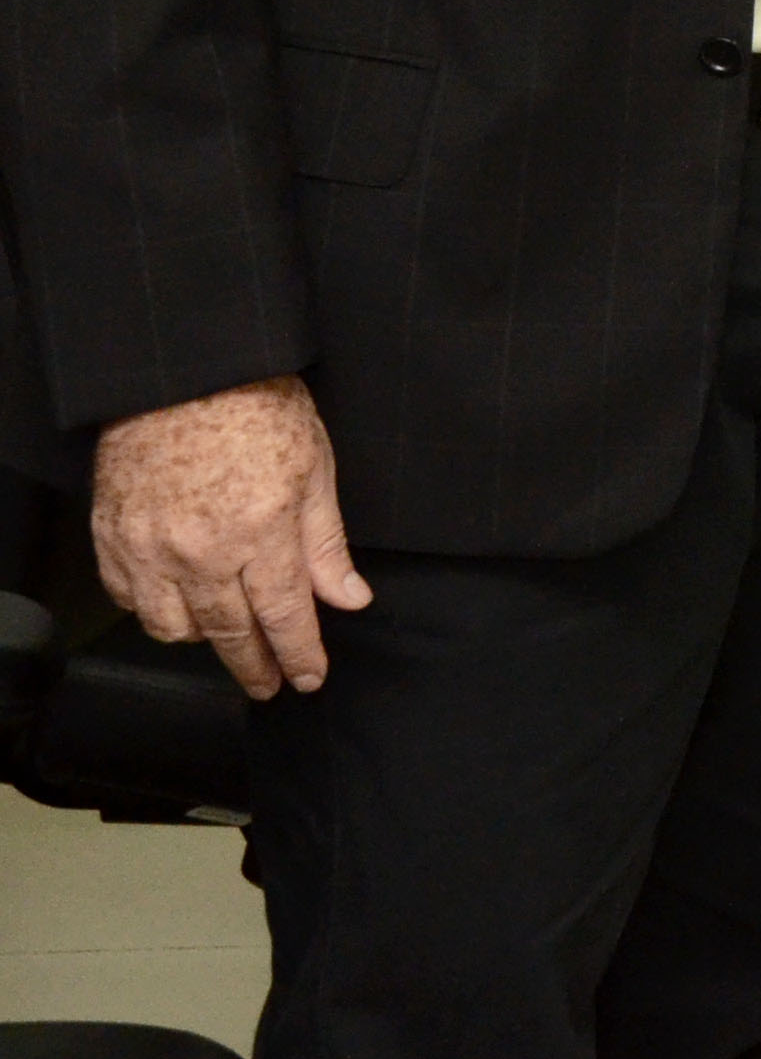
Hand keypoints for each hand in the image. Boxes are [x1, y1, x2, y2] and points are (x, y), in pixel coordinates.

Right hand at [93, 375, 366, 698]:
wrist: (186, 374)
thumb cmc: (258, 410)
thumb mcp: (315, 470)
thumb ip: (326, 544)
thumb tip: (349, 598)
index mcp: (261, 532)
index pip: (284, 616)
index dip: (299, 654)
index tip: (309, 679)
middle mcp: (201, 550)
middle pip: (229, 632)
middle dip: (254, 665)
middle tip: (270, 684)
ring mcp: (150, 547)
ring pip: (173, 626)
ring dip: (204, 640)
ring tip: (228, 638)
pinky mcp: (113, 537)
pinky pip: (130, 599)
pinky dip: (155, 610)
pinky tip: (178, 605)